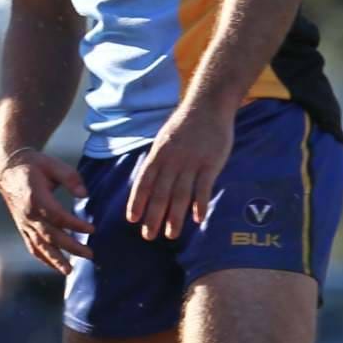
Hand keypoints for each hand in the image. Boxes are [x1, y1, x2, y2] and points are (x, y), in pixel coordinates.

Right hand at [0, 148, 93, 273]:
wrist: (7, 168)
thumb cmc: (34, 165)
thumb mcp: (53, 164)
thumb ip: (70, 178)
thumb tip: (84, 195)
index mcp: (35, 198)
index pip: (58, 216)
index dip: (75, 225)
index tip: (92, 229)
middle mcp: (27, 214)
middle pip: (50, 235)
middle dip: (71, 247)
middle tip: (90, 254)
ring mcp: (23, 222)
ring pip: (39, 245)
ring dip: (55, 260)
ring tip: (70, 271)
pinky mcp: (22, 226)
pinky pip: (31, 245)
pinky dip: (42, 258)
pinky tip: (55, 267)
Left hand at [127, 101, 233, 240]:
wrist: (208, 106)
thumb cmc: (185, 125)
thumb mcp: (164, 139)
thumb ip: (158, 161)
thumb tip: (149, 182)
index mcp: (158, 155)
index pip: (144, 182)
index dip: (137, 202)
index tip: (132, 219)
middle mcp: (171, 160)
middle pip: (160, 193)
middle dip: (153, 216)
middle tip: (148, 236)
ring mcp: (191, 162)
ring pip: (180, 195)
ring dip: (174, 217)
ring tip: (170, 235)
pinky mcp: (210, 163)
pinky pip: (203, 187)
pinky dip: (199, 204)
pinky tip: (197, 219)